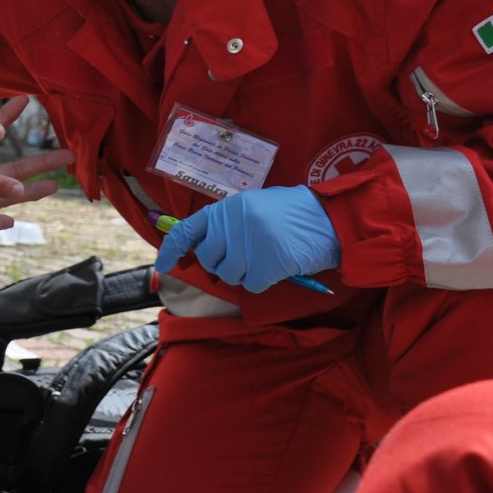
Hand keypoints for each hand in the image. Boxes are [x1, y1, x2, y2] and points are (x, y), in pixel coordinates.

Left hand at [154, 186, 339, 293]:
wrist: (328, 218)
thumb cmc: (290, 215)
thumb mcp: (252, 208)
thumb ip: (226, 224)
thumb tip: (203, 247)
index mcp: (226, 208)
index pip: (187, 230)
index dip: (171, 250)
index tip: (163, 265)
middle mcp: (232, 223)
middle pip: (209, 260)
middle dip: (224, 265)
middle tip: (247, 257)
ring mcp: (248, 243)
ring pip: (229, 276)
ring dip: (246, 274)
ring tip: (267, 256)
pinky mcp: (265, 263)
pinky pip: (252, 285)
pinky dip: (264, 281)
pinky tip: (278, 266)